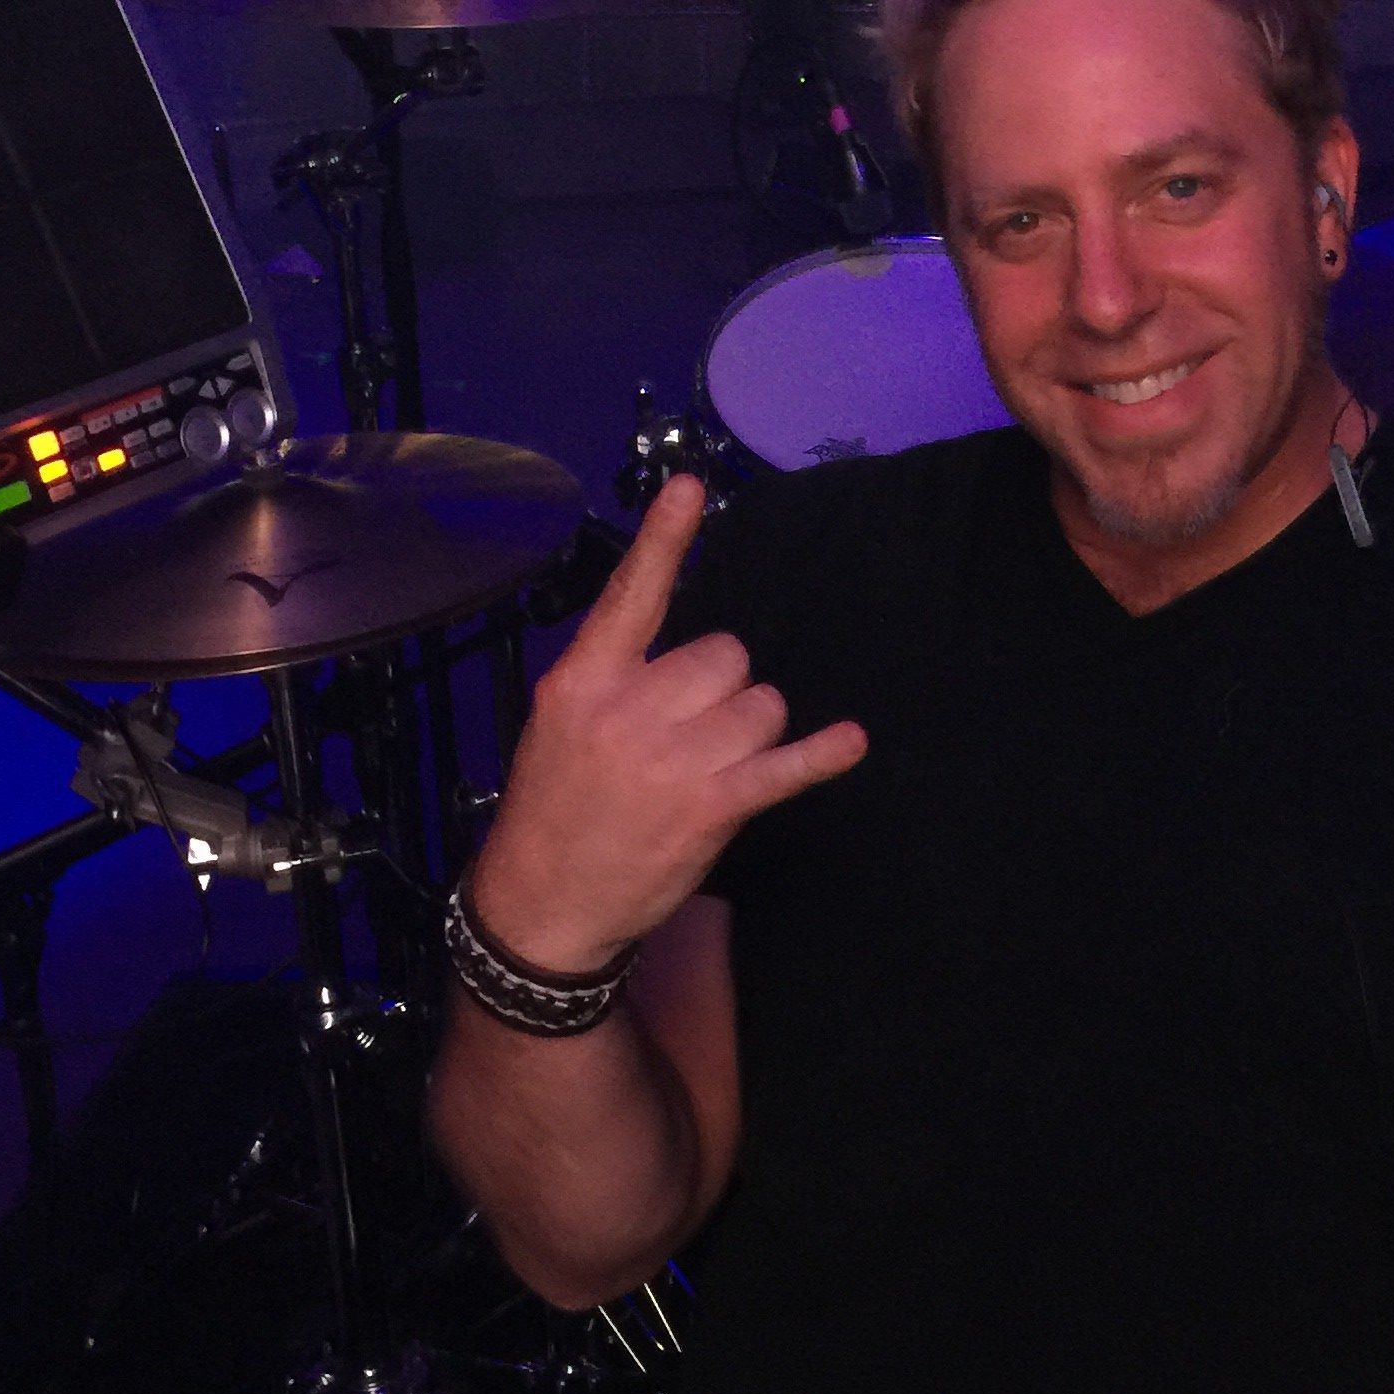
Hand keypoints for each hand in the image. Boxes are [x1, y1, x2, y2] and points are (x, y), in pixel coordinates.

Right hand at [468, 471, 864, 972]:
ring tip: (710, 771)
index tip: (691, 487)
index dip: (664, 539)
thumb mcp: (560, 727)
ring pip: (760, 706)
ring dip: (751, 734)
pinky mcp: (710, 807)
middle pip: (726, 657)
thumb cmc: (555, 809)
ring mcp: (672, 761)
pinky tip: (850, 742)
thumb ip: (617, 679)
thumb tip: (691, 656)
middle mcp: (628, 711)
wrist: (543, 906)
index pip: (631, 596)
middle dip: (724, 691)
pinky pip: (782, 766)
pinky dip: (821, 755)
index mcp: (584, 682)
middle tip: (691, 736)